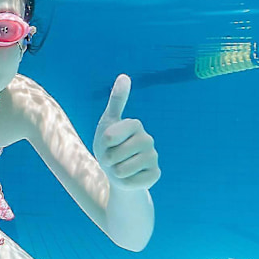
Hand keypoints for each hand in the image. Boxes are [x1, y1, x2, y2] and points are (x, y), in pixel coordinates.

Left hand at [93, 74, 159, 190]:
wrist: (116, 172)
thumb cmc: (109, 146)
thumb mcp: (107, 122)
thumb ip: (117, 100)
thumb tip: (124, 75)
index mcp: (135, 124)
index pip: (109, 136)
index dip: (102, 143)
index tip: (106, 142)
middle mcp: (148, 139)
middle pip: (116, 154)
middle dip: (107, 159)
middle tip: (112, 158)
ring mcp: (153, 157)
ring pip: (123, 169)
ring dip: (115, 172)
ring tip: (119, 167)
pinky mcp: (155, 174)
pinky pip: (132, 182)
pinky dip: (124, 182)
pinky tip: (129, 177)